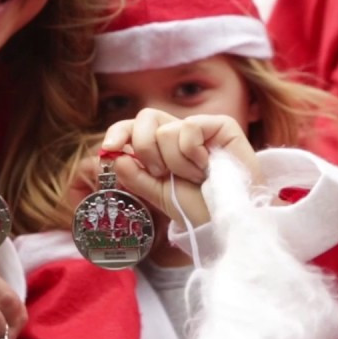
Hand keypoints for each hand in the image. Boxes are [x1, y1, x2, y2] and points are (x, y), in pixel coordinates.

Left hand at [100, 109, 259, 227]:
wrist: (227, 221)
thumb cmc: (199, 209)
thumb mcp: (159, 194)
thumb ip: (135, 177)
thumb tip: (115, 156)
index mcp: (161, 147)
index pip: (133, 127)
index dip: (119, 132)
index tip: (109, 149)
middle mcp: (179, 134)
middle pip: (146, 117)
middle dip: (145, 148)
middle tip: (161, 172)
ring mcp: (200, 128)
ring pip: (165, 130)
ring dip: (176, 162)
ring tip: (195, 176)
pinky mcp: (221, 125)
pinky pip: (189, 127)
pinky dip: (192, 153)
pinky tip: (206, 167)